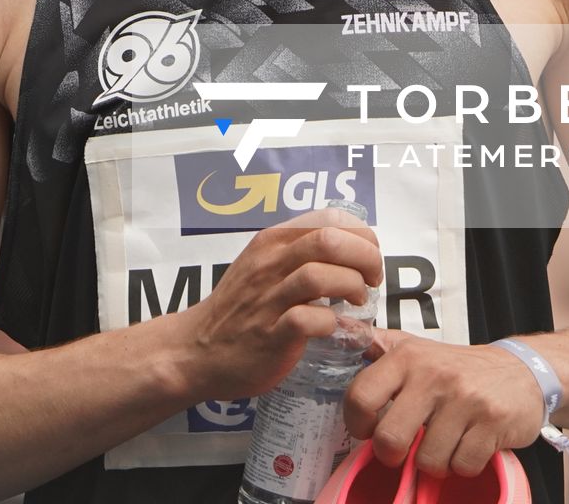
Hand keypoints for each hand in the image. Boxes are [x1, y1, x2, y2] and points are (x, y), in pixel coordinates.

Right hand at [174, 207, 381, 399]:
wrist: (196, 349)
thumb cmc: (239, 309)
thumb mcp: (263, 265)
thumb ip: (298, 253)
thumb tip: (349, 251)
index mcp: (273, 241)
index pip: (330, 218)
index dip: (362, 235)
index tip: (368, 258)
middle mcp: (270, 263)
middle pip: (329, 239)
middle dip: (365, 258)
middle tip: (371, 279)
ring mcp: (268, 299)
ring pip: (319, 274)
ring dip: (351, 287)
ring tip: (358, 301)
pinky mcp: (269, 334)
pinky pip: (308, 319)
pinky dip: (331, 322)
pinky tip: (335, 328)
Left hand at [345, 332, 546, 477]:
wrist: (521, 370)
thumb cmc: (457, 367)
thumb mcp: (415, 347)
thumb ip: (377, 346)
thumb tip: (338, 328)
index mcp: (406, 357)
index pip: (360, 396)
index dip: (357, 424)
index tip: (368, 429)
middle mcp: (433, 375)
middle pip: (390, 438)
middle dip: (393, 454)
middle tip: (404, 448)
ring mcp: (465, 400)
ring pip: (428, 460)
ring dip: (434, 461)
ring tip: (442, 443)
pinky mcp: (492, 423)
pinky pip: (462, 466)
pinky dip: (462, 465)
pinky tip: (466, 446)